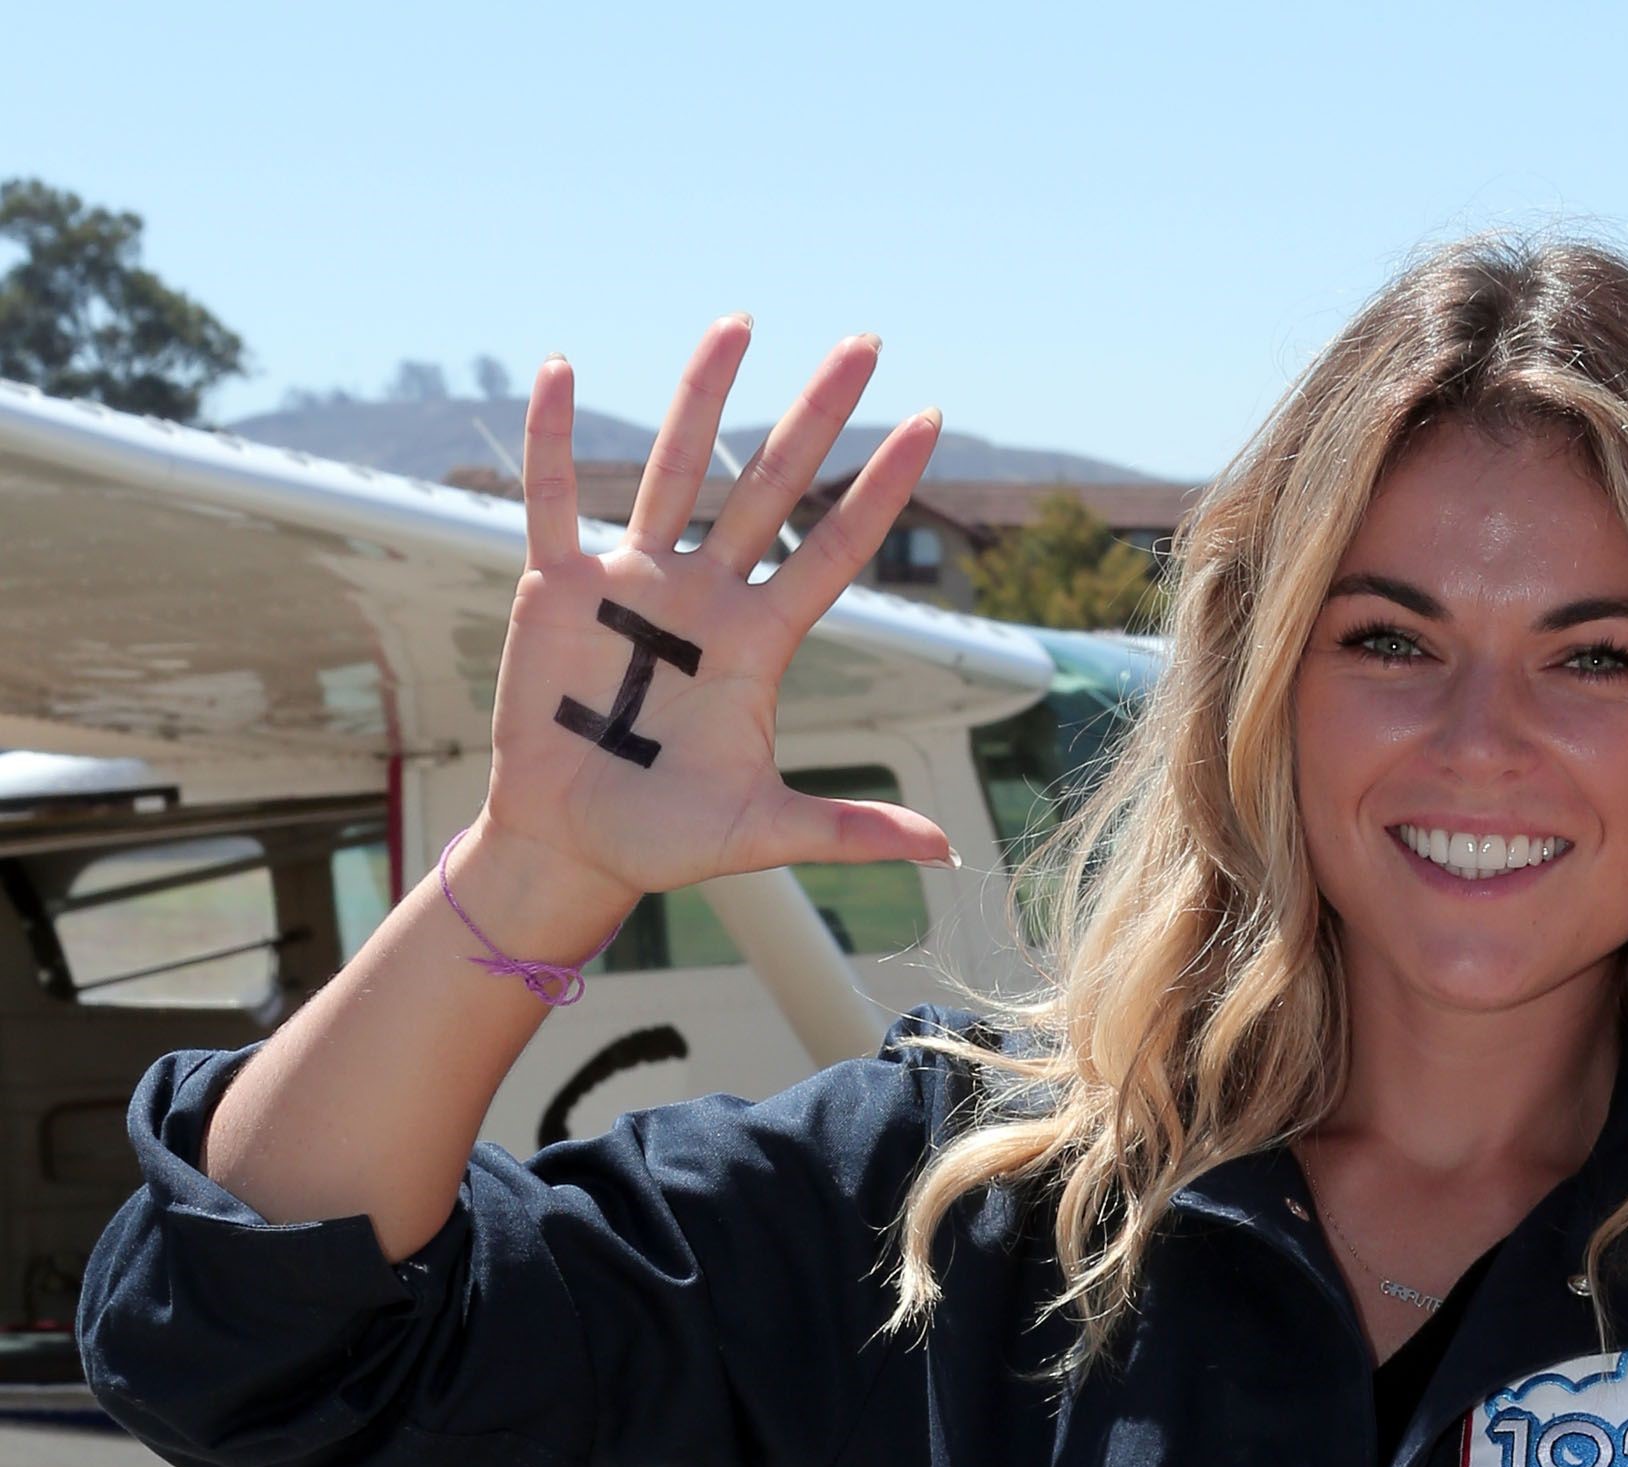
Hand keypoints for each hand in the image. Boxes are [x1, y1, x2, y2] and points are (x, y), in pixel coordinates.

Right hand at [462, 318, 953, 944]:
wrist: (573, 846)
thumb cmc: (665, 841)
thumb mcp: (762, 833)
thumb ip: (847, 830)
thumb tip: (944, 851)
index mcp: (757, 646)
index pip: (834, 553)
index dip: (881, 493)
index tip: (927, 424)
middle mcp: (705, 599)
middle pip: (769, 490)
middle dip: (816, 417)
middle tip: (865, 343)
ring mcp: (633, 584)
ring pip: (675, 473)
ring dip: (704, 397)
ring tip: (739, 323)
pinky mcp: (559, 590)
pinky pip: (552, 502)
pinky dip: (553, 441)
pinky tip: (561, 372)